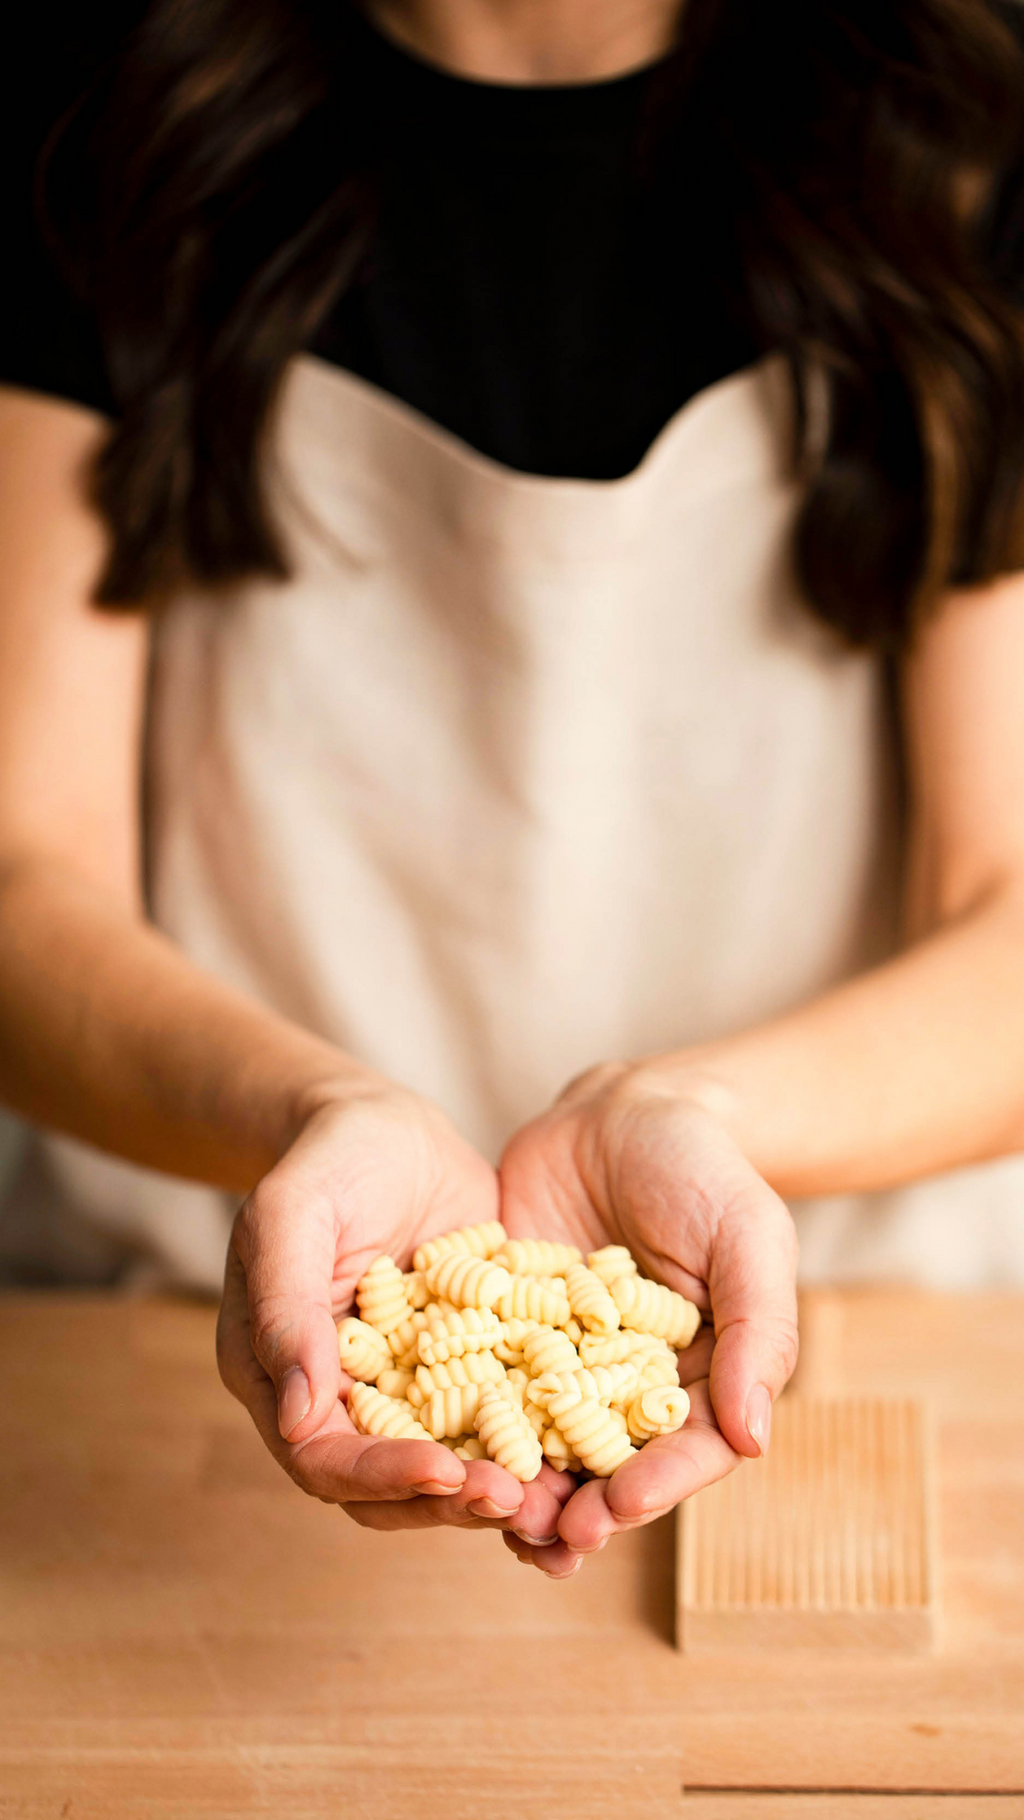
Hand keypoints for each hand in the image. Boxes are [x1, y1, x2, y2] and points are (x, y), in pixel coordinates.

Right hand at [216, 1081, 574, 1544]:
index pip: (322, 1457)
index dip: (382, 1475)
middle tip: (518, 1501)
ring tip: (559, 1497)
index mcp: (280, 1377)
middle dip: (451, 1500)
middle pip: (387, 1486)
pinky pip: (497, 1422)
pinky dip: (535, 1444)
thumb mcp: (295, 1214)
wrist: (389, 1126)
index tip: (446, 1473)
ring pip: (447, 1467)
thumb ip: (288, 1308)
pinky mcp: (467, 1369)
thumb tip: (298, 1418)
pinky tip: (586, 1451)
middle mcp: (342, 1400)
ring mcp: (408, 1390)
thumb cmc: (329, 1158)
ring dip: (498, 1489)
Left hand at [498, 1062, 798, 1573]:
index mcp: (698, 1379)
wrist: (619, 1113)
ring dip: (517, 1488)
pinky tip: (433, 1448)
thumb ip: (755, 1331)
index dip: (656, 1486)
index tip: (621, 1507)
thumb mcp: (747, 1236)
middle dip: (579, 1509)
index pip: (686, 1451)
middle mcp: (627, 1390)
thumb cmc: (704, 1169)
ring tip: (488, 1513)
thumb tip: (754, 1441)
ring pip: (540, 1447)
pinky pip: (479, 1390)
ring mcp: (559, 1369)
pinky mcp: (500, 1337)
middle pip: (609, 1468)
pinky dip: (460, 1425)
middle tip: (545, 1536)